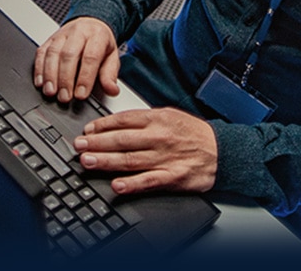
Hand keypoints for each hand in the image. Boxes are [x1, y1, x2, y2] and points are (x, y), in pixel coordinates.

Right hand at [34, 16, 119, 101]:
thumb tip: (112, 90)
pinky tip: (41, 82)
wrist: (91, 23)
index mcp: (97, 36)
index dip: (85, 77)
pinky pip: (42, 52)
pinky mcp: (50, 39)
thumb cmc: (100, 42)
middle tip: (64, 97)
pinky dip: (39, 69)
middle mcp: (79, 32)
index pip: (90, 57)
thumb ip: (110, 74)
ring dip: (50, 75)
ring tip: (51, 92)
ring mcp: (62, 34)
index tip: (81, 95)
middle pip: (69, 55)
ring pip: (53, 53)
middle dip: (65, 79)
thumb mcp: (112, 56)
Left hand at [73, 108, 216, 194]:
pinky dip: (132, 184)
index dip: (102, 125)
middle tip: (79, 146)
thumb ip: (145, 119)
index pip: (124, 120)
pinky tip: (117, 185)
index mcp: (158, 119)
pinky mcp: (171, 177)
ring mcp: (164, 158)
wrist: (222, 151)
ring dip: (106, 161)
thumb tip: (116, 123)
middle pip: (122, 140)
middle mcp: (159, 138)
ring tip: (87, 161)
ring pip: (130, 160)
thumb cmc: (194, 134)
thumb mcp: (170, 116)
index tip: (87, 130)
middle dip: (97, 143)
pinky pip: (148, 181)